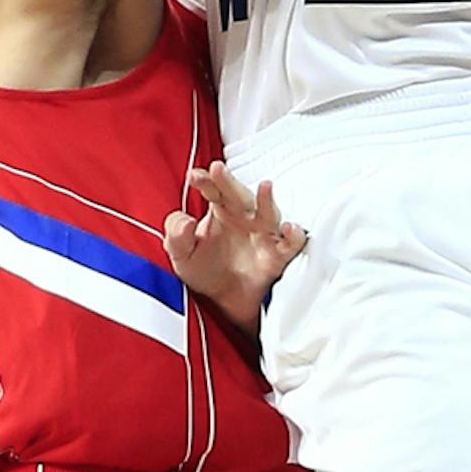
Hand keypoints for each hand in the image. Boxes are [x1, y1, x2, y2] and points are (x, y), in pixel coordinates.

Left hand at [167, 162, 308, 336]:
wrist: (223, 303)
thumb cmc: (205, 270)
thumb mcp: (181, 255)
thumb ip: (176, 236)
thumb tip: (184, 222)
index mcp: (220, 210)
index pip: (213, 190)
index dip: (205, 181)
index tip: (195, 176)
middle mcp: (244, 217)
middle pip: (238, 194)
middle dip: (229, 181)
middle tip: (218, 169)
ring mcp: (262, 234)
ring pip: (268, 212)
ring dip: (267, 200)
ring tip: (265, 186)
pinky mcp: (277, 255)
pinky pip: (290, 243)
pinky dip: (294, 235)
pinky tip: (289, 228)